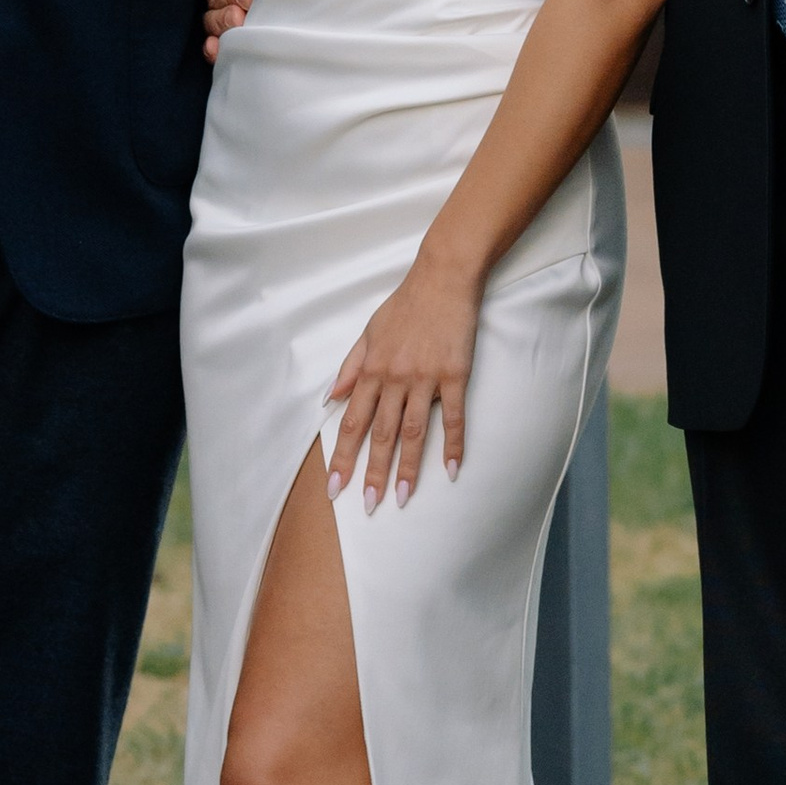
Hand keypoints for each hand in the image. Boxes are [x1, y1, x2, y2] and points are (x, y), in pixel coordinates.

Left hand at [327, 248, 483, 512]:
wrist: (442, 279)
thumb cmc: (405, 305)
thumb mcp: (367, 332)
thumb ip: (350, 367)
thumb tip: (330, 398)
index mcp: (371, 370)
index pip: (352, 422)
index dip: (341, 457)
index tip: (334, 487)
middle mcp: (394, 378)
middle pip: (380, 434)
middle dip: (371, 473)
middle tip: (367, 506)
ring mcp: (425, 378)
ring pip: (412, 431)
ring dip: (407, 468)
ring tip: (401, 499)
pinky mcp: (455, 375)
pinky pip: (453, 416)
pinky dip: (453, 444)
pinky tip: (451, 470)